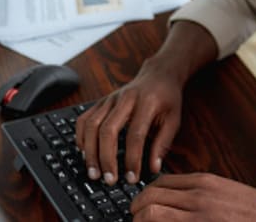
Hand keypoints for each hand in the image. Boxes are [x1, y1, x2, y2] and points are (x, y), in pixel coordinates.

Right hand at [75, 58, 183, 185]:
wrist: (159, 74)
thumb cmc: (167, 99)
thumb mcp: (174, 119)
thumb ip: (163, 143)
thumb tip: (153, 168)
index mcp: (147, 102)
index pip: (135, 135)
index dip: (132, 159)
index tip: (132, 178)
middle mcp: (126, 99)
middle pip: (108, 130)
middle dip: (106, 158)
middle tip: (109, 179)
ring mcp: (110, 98)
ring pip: (92, 125)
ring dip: (90, 152)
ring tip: (95, 173)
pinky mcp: (101, 101)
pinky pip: (84, 119)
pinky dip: (81, 137)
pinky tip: (85, 153)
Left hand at [130, 173, 255, 220]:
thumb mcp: (228, 194)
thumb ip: (203, 195)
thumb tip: (178, 203)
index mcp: (205, 183)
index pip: (161, 183)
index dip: (146, 196)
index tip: (142, 207)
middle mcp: (198, 197)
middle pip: (150, 197)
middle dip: (136, 210)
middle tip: (134, 220)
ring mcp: (197, 217)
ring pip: (150, 215)